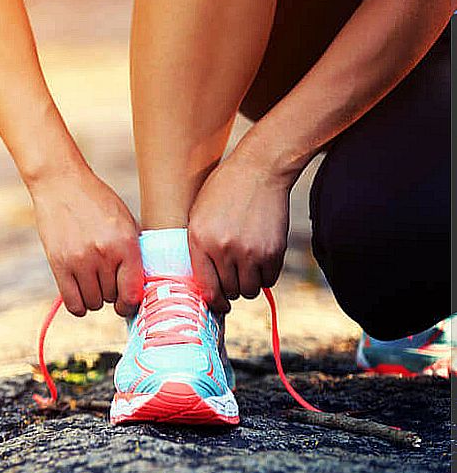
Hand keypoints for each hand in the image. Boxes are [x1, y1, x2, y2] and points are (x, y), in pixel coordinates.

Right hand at [30, 167, 142, 316]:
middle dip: (111, 293)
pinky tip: (80, 293)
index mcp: (126, 243)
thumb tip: (141, 287)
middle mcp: (104, 254)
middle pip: (112, 297)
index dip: (132, 303)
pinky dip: (79, 305)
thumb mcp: (126, 221)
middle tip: (106, 279)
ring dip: (95, 297)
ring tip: (93, 281)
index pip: (133, 292)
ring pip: (93, 303)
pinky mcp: (59, 264)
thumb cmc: (97, 202)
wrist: (62, 184)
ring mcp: (80, 261)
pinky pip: (73, 303)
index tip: (127, 301)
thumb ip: (134, 252)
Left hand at [188, 146, 293, 313]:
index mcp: (200, 241)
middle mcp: (223, 249)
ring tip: (247, 268)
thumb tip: (203, 284)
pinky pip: (270, 279)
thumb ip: (198, 249)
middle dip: (231, 288)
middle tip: (234, 277)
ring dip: (249, 284)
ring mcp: (250, 251)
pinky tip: (261, 260)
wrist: (259, 169)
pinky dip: (266, 275)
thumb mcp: (198, 216)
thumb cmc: (224, 191)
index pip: (206, 288)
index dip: (213, 301)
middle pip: (230, 292)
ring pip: (251, 290)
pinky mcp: (273, 250)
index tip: (218, 303)